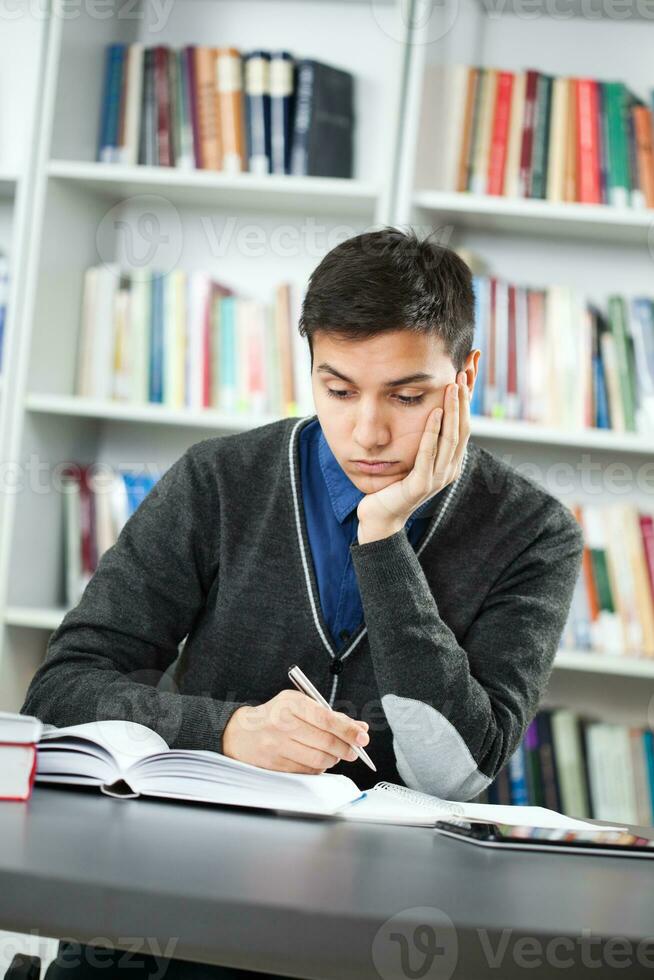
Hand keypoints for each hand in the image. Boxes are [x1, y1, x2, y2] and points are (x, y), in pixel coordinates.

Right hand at [221, 689, 369, 773]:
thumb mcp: (300, 705)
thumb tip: (359, 728)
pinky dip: (319, 767)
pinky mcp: (275, 764)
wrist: (241, 732)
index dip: (347, 730)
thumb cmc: (276, 716)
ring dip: (334, 759)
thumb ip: (330, 715)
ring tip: (336, 754)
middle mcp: (282, 724)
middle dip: (346, 748)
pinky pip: (307, 770)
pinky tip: (318, 759)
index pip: (326, 719)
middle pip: (325, 742)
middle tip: (354, 750)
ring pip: (318, 759)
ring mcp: (277, 746)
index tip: (362, 737)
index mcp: (290, 704)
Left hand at [356, 373, 470, 541]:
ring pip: (451, 439)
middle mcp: (449, 469)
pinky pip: (429, 454)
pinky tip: (434, 412)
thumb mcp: (414, 456)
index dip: (468, 398)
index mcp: (450, 461)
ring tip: (453, 386)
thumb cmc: (394, 484)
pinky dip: (433, 432)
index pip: (464, 424)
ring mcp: (437, 478)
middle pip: (462, 428)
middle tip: (464, 371)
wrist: (380, 516)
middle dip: (464, 399)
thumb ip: (425, 437)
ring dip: (452, 410)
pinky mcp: (421, 485)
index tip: (469, 371)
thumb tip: (431, 408)